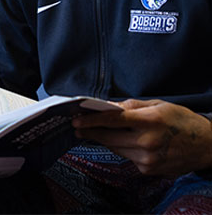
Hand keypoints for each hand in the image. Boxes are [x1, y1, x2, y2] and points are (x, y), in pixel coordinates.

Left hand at [72, 99, 211, 175]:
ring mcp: (149, 159)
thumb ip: (131, 106)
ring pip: (116, 148)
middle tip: (77, 127)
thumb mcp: (158, 105)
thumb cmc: (182, 121)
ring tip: (93, 132)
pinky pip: (127, 157)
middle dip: (91, 132)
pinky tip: (123, 141)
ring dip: (104, 140)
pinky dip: (122, 148)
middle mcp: (148, 142)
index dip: (92, 120)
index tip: (77, 120)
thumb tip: (109, 106)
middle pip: (110, 137)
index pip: (113, 120)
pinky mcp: (149, 170)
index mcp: (150, 121)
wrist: (206, 146)